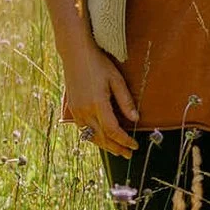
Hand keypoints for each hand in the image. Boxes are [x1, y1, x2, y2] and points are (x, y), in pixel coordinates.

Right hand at [61, 37, 137, 155]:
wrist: (75, 55)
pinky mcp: (73, 109)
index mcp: (97, 104)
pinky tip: (101, 138)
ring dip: (105, 145)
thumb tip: (136, 119)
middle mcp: (85, 111)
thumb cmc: (98, 64)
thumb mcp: (116, 80)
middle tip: (128, 154)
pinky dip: (94, 137)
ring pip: (91, 136)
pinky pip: (84, 129)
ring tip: (117, 150)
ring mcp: (77, 111)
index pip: (113, 131)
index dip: (124, 141)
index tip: (134, 145)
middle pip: (102, 138)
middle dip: (116, 148)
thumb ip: (126, 101)